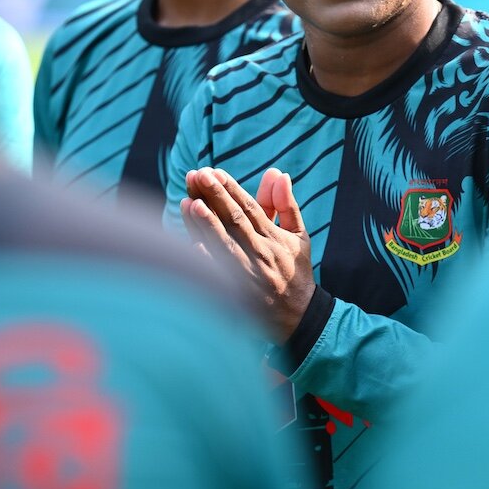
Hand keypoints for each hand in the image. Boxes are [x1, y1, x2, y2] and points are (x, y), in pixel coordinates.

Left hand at [180, 166, 315, 344]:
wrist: (299, 316)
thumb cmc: (295, 270)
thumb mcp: (298, 235)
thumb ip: (287, 204)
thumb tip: (278, 173)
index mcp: (274, 237)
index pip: (250, 207)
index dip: (231, 189)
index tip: (214, 172)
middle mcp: (261, 253)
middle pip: (235, 220)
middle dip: (215, 196)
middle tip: (198, 175)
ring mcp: (249, 274)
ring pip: (224, 244)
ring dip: (205, 223)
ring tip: (189, 202)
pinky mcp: (238, 293)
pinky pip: (219, 275)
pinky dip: (205, 261)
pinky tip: (190, 245)